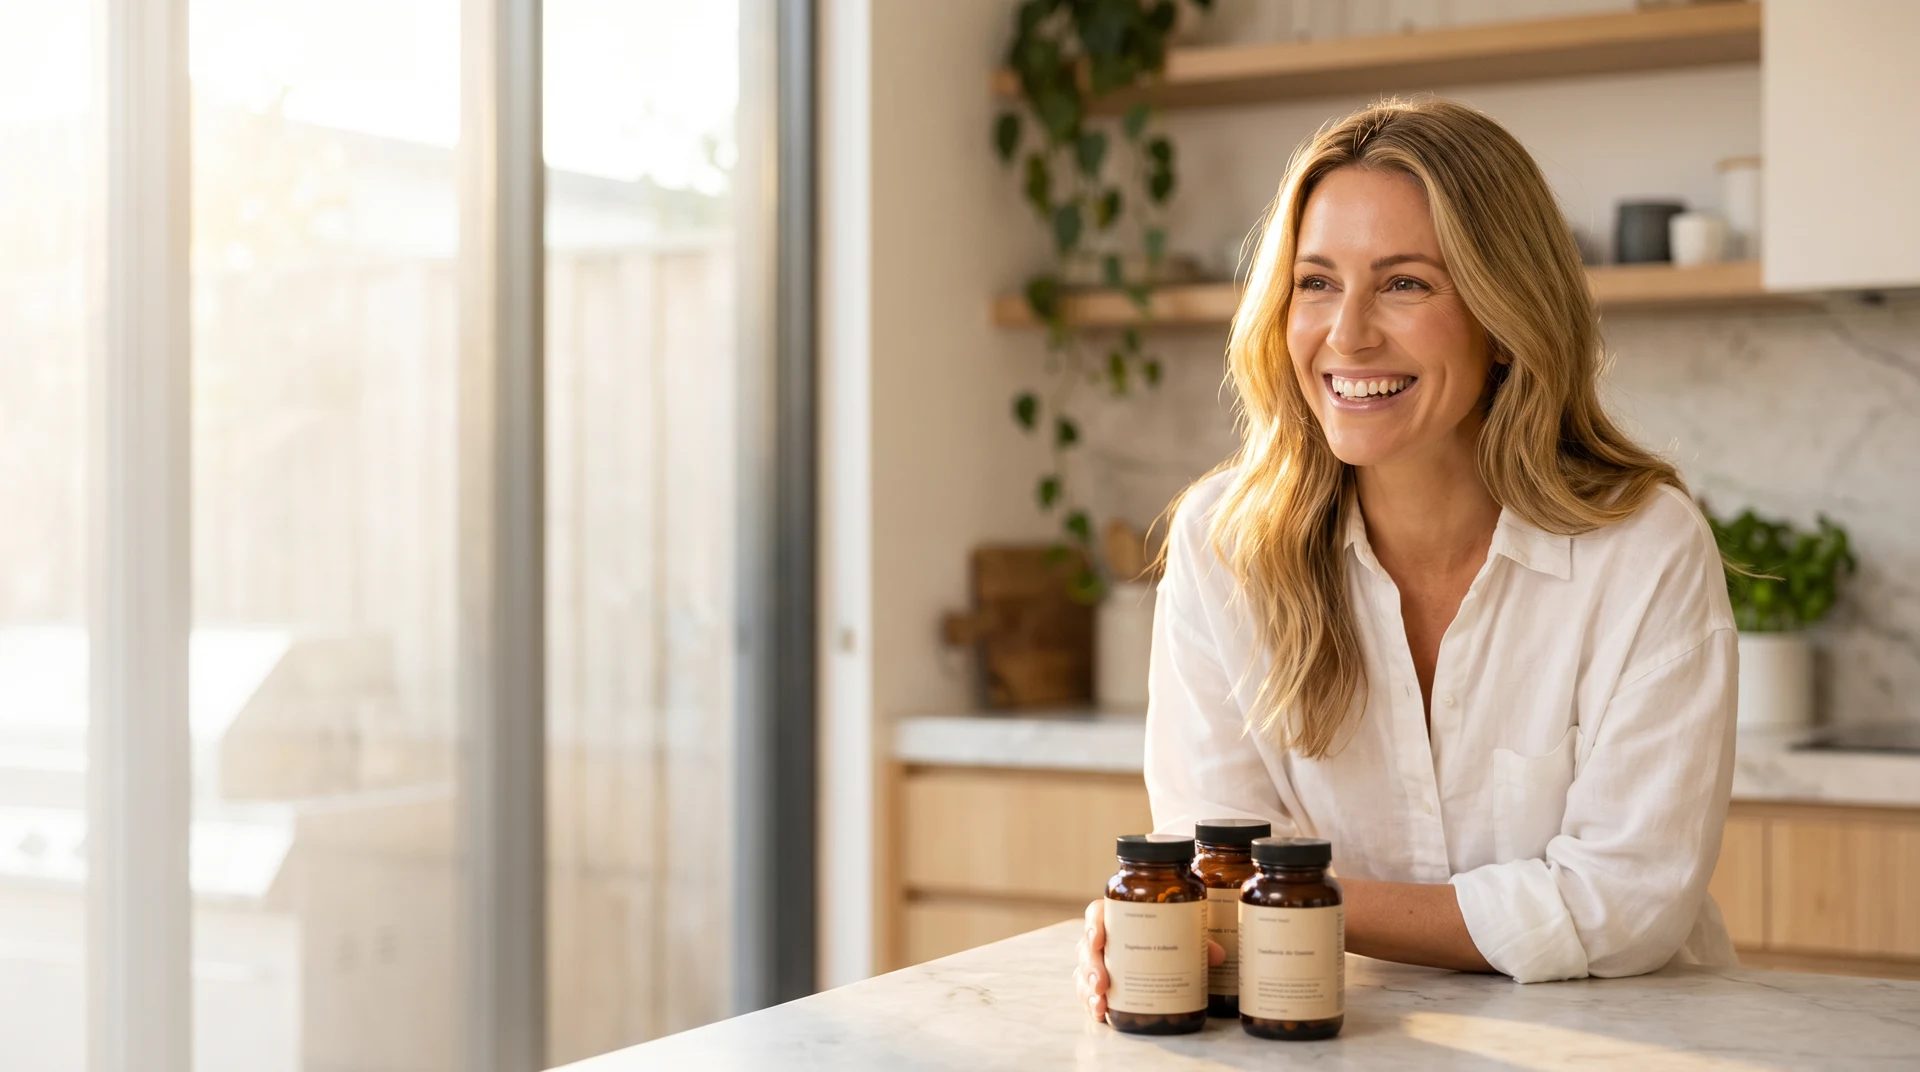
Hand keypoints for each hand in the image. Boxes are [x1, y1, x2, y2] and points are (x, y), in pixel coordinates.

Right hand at [1073, 899, 1225, 1022]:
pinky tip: (1100, 1012)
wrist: (1162, 955)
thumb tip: (1218, 955)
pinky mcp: (1098, 983)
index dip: (1094, 925)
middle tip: (1103, 982)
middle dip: (1092, 966)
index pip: (1098, 914)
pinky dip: (1091, 1002)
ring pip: (1083, 971)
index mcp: (1119, 918)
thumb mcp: (1180, 939)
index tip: (1099, 939)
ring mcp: (1098, 962)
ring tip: (1101, 1003)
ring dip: (1088, 987)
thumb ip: (1196, 944)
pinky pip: (1085, 991)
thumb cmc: (1165, 939)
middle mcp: (1104, 940)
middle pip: (1087, 947)